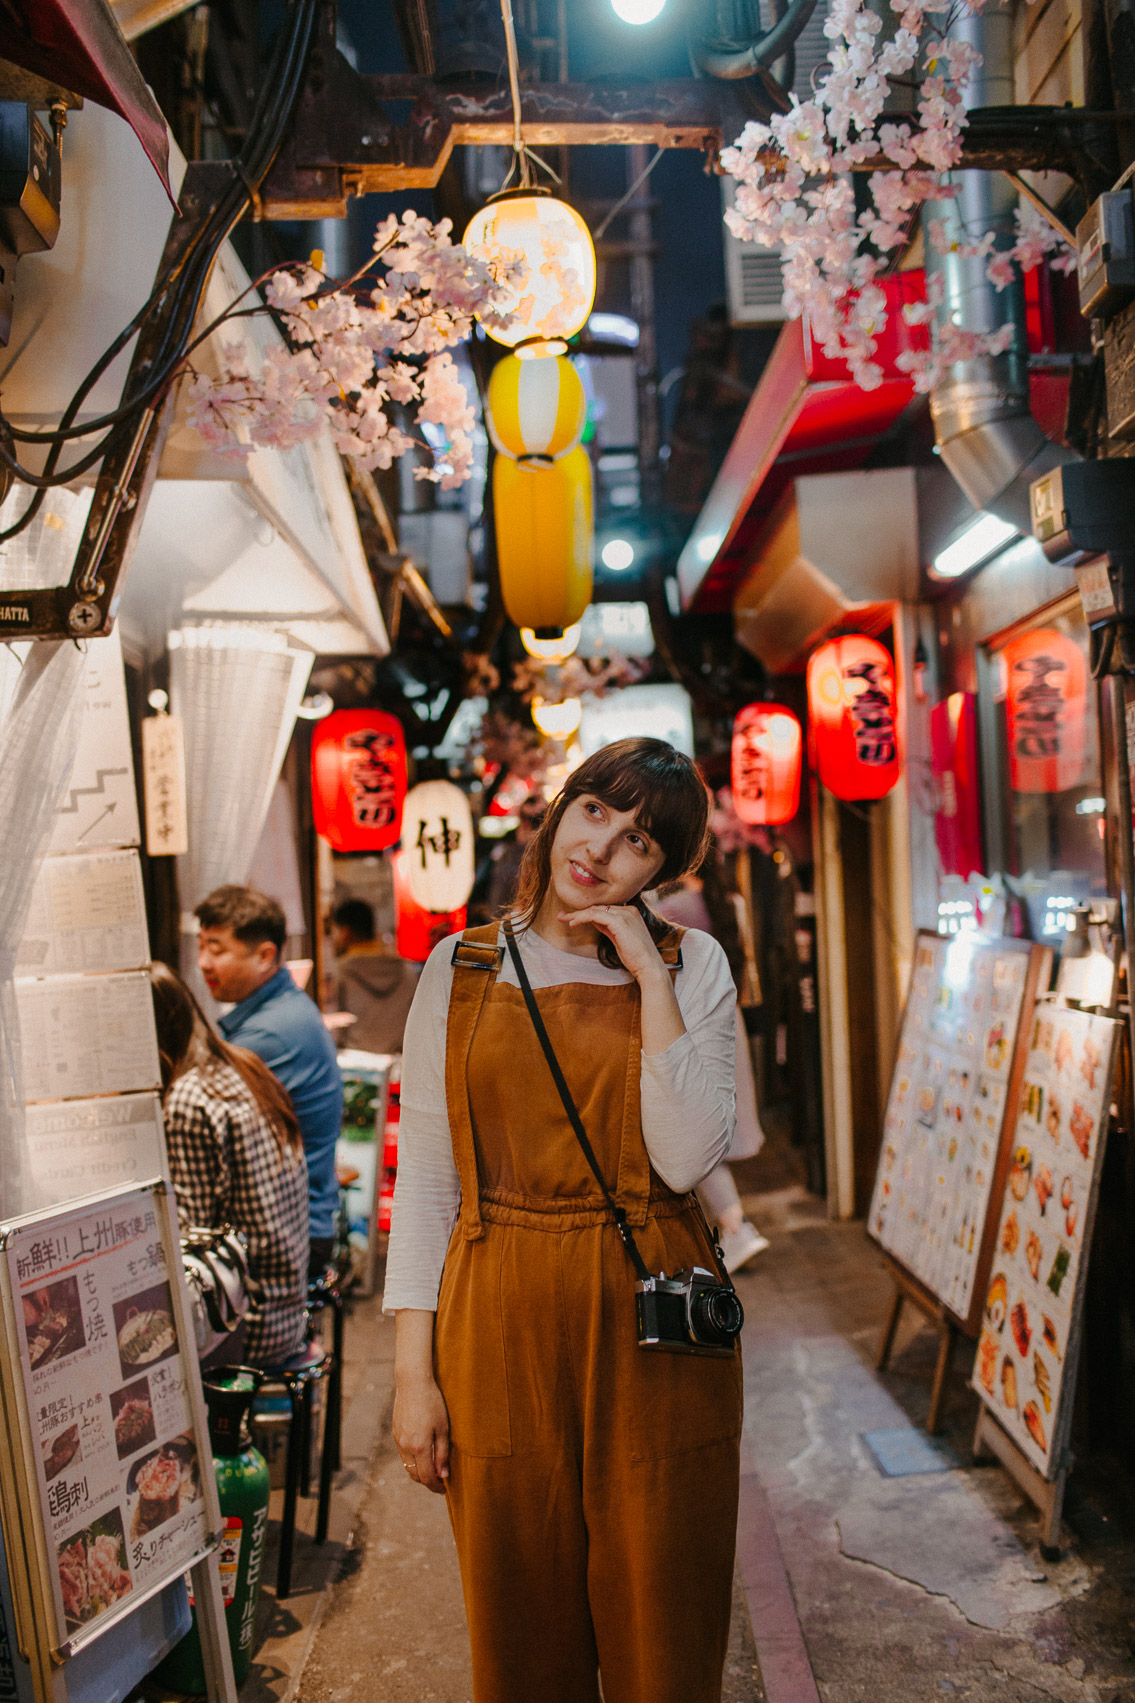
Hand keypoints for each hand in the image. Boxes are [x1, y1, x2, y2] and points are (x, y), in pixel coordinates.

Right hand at [393, 1375, 449, 1492]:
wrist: (413, 1383)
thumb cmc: (433, 1403)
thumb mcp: (443, 1428)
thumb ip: (443, 1454)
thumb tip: (444, 1475)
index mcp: (420, 1447)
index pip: (427, 1477)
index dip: (436, 1487)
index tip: (444, 1489)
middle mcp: (406, 1447)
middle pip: (415, 1475)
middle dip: (427, 1482)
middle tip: (440, 1480)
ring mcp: (399, 1441)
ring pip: (408, 1466)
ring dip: (419, 1472)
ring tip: (433, 1468)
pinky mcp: (395, 1433)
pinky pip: (403, 1455)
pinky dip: (413, 1460)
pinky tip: (423, 1453)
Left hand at [558, 902, 666, 984]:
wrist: (648, 966)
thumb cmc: (635, 956)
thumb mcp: (618, 938)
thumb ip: (607, 927)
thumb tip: (593, 920)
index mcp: (630, 912)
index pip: (604, 908)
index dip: (586, 912)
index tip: (571, 917)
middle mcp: (628, 910)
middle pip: (598, 907)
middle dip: (578, 912)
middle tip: (562, 916)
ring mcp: (625, 914)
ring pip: (595, 909)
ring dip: (577, 914)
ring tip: (563, 919)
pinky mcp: (620, 922)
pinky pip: (596, 915)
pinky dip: (583, 918)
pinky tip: (573, 923)